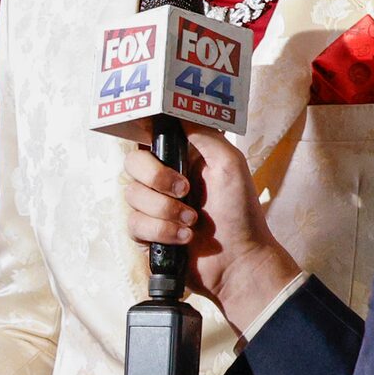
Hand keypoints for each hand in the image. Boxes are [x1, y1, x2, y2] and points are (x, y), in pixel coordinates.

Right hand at [123, 130, 299, 334]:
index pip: (149, 137)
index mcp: (183, 157)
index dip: (146, 138)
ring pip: (132, 196)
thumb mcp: (230, 162)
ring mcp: (154, 207)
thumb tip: (176, 112)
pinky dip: (161, 231)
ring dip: (164, 210)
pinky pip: (134, 224)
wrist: (238, 261)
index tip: (156, 145)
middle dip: (156, 178)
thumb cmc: (240, 212)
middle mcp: (164, 179)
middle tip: (185, 191)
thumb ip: (203, 134)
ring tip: (191, 222)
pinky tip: (184, 239)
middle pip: (132, 163)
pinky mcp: (147, 234)